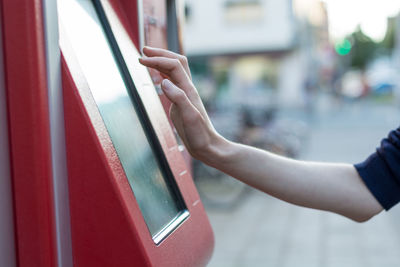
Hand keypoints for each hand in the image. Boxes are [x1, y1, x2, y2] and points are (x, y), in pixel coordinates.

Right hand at [139, 46, 223, 160]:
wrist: (207, 147)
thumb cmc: (199, 135)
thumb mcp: (189, 117)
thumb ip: (178, 98)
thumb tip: (163, 81)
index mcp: (188, 91)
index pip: (173, 66)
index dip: (157, 59)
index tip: (141, 60)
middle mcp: (187, 89)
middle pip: (176, 62)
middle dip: (160, 54)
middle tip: (144, 50)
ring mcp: (185, 95)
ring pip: (174, 70)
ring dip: (162, 61)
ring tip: (147, 58)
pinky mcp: (181, 102)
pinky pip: (173, 82)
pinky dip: (163, 74)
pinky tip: (157, 76)